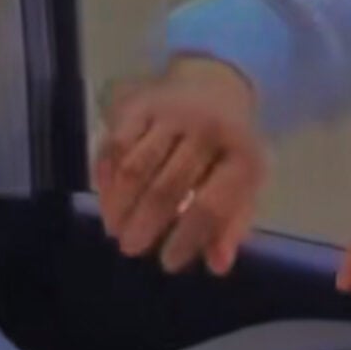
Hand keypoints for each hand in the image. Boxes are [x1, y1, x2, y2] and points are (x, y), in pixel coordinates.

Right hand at [92, 58, 269, 275]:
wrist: (218, 83)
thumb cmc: (230, 149)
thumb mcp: (245, 184)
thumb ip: (232, 225)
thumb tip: (216, 265)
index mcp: (241, 155)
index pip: (210, 205)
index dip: (187, 238)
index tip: (168, 262)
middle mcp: (207, 130)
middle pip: (167, 187)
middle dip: (146, 224)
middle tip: (130, 249)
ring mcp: (171, 113)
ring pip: (136, 167)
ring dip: (121, 204)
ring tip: (115, 230)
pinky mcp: (141, 103)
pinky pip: (115, 144)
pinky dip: (106, 174)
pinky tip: (105, 197)